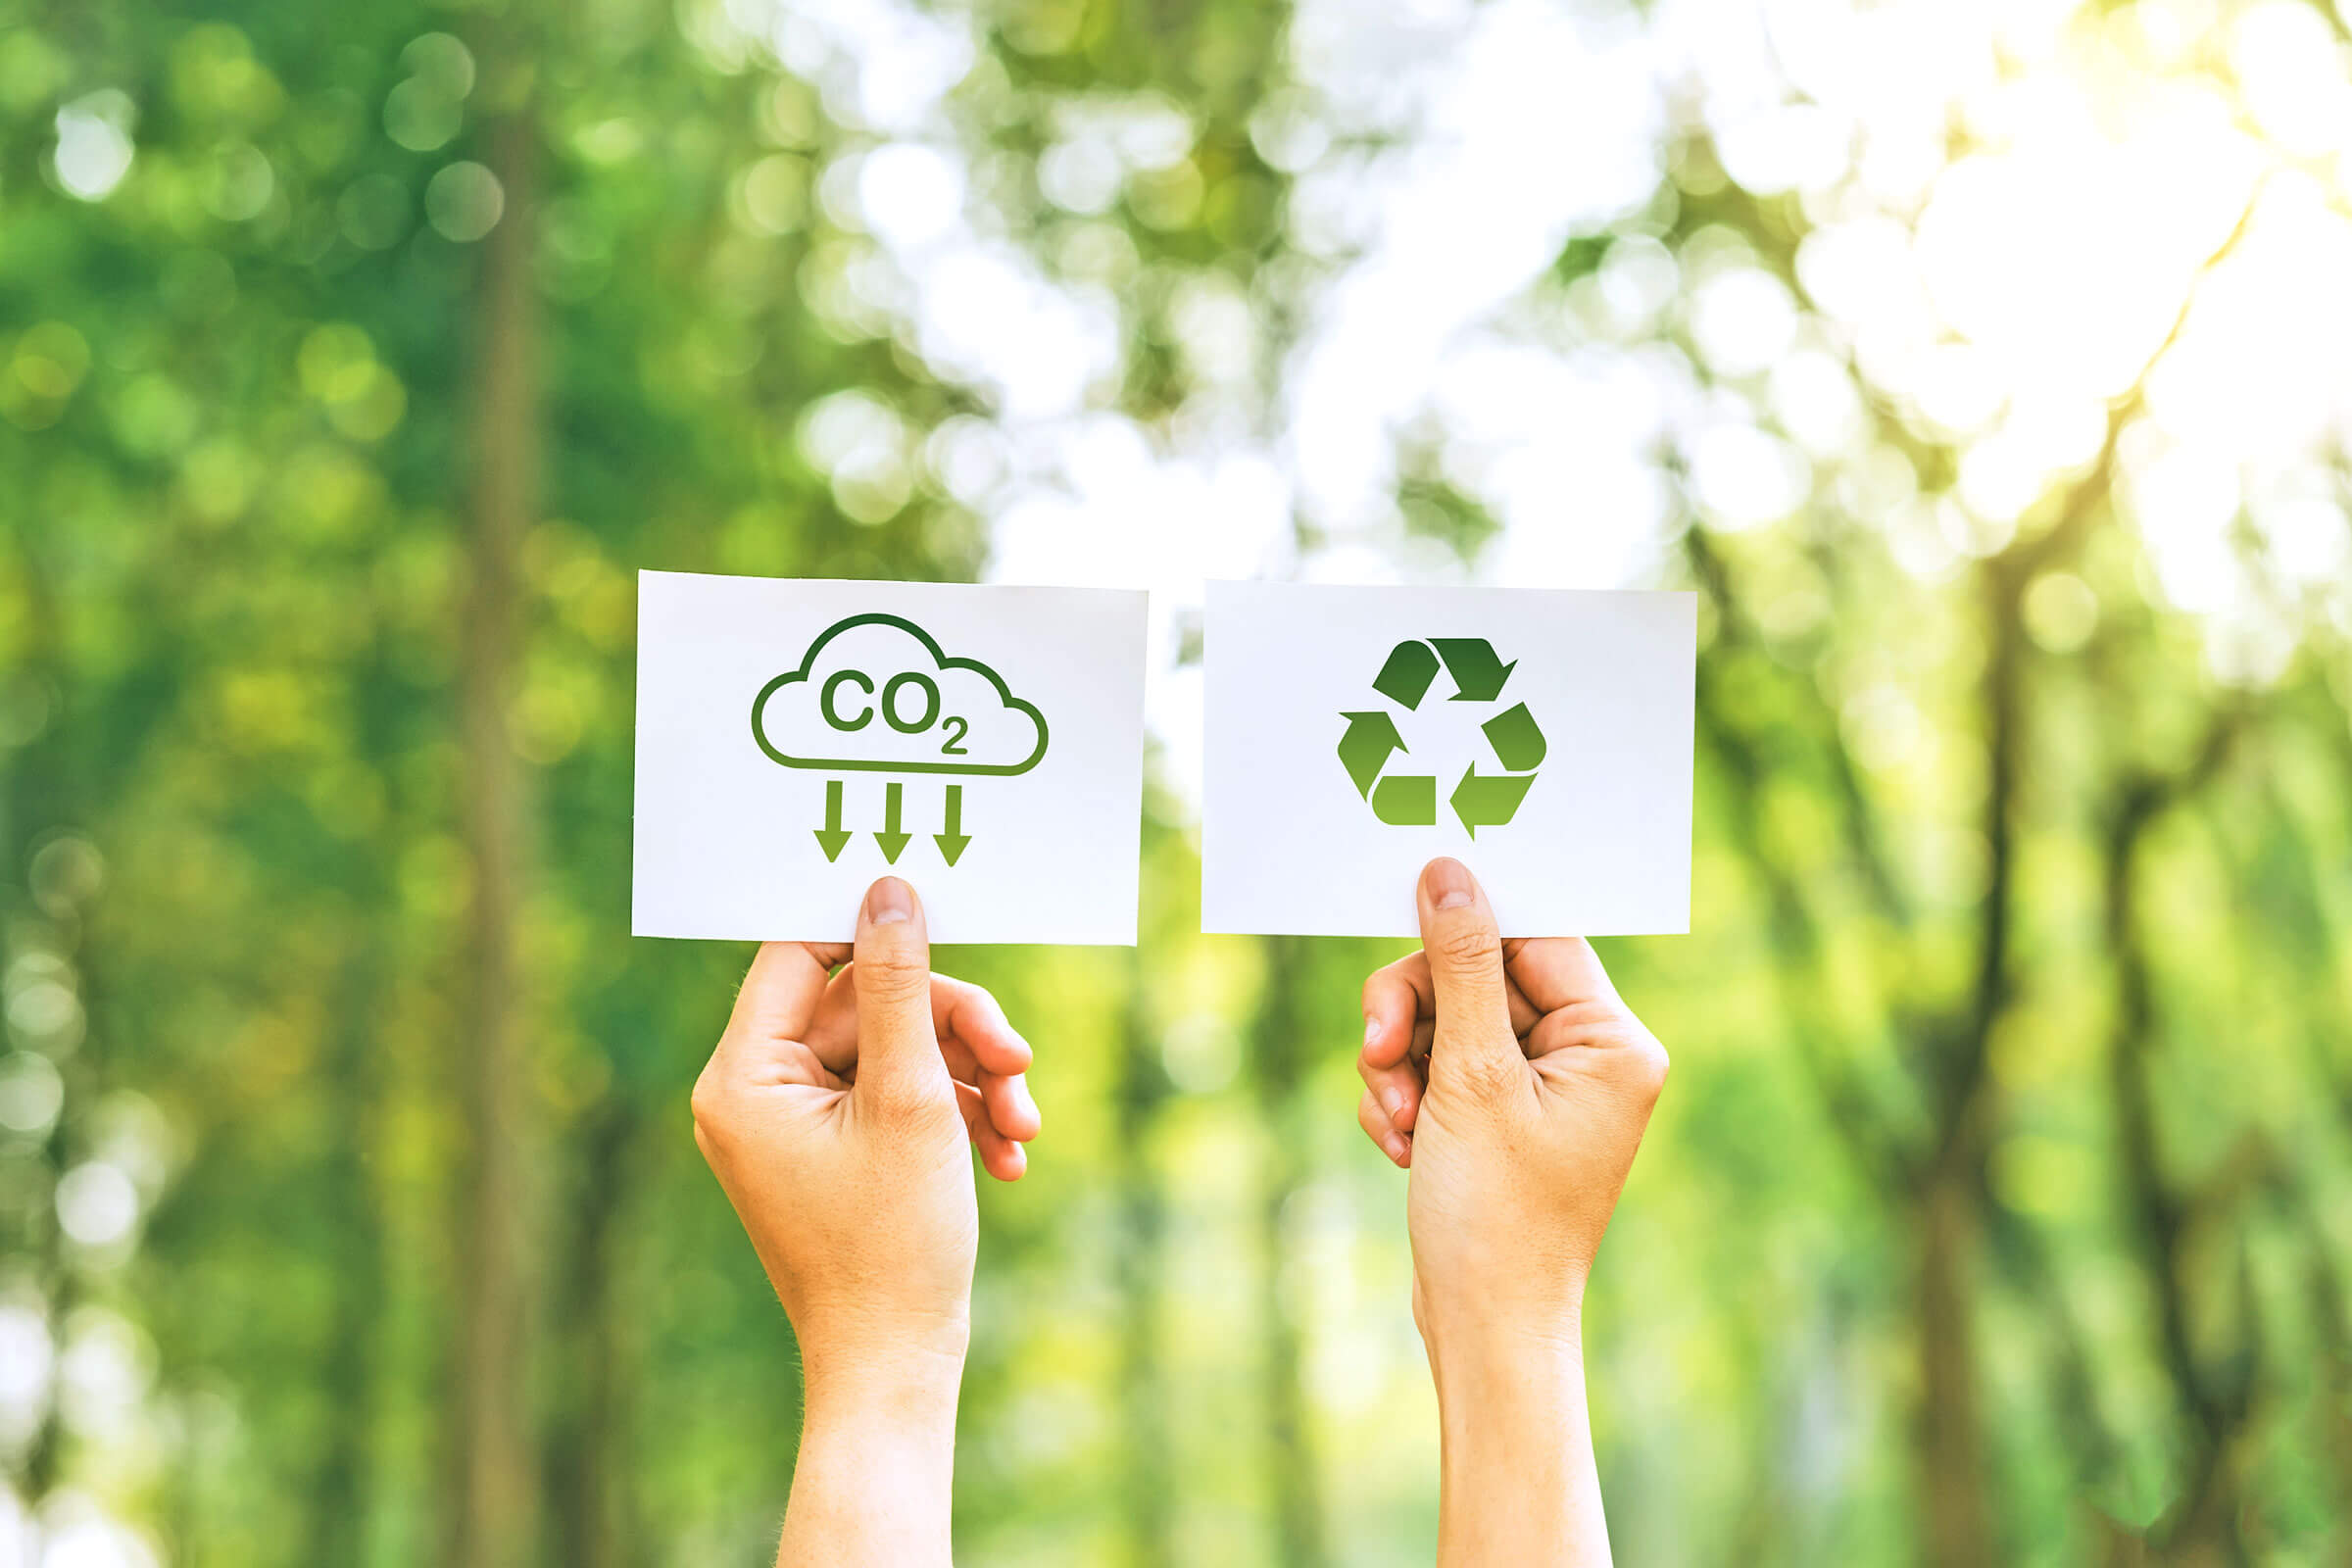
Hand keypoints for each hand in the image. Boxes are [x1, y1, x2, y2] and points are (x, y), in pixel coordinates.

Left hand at [692, 876, 1037, 1567]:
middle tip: (1019, 1063)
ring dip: (969, 1078)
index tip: (943, 922)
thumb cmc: (893, 1243)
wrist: (898, 1367)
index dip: (872, 933)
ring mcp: (797, 1127)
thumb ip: (904, 987)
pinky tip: (1009, 1155)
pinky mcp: (837, 1154)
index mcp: (743, 1077)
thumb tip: (889, 890)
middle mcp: (757, 1095)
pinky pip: (898, 1098)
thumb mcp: (911, 1098)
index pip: (798, 955)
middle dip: (955, 1032)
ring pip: (897, 1051)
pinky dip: (955, 1115)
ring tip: (1023, 1125)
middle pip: (867, 1005)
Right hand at [1356, 857, 1667, 1565]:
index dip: (1464, 933)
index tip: (1405, 927)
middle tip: (1376, 1051)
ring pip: (1446, 1022)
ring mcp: (1540, 1093)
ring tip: (1392, 1117)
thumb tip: (1449, 874)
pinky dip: (1405, 1096)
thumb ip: (1459, 965)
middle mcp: (1587, 1060)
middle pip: (1479, 977)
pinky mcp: (1498, 1121)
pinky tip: (1396, 1145)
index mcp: (1611, 1042)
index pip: (1534, 939)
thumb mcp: (1469, 1076)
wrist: (1483, 1329)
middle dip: (1416, 1015)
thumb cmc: (1495, 1214)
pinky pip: (1437, 1068)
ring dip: (1400, 1061)